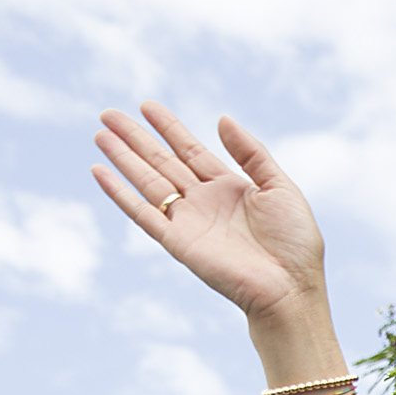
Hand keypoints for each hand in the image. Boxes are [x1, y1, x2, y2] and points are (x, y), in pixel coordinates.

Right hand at [93, 101, 328, 323]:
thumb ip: (251, 152)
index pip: (190, 151)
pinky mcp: (178, 243)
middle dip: (135, 138)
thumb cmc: (295, 244)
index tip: (146, 105)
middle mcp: (203, 203)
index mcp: (228, 188)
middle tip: (107, 114)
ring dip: (123, 158)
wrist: (291, 289)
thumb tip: (222, 118)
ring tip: (100, 134)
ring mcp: (188, 223)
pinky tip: (100, 172)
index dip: (168, 128)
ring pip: (147, 182)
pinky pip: (142, 214)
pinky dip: (120, 194)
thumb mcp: (280, 187)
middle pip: (162, 162)